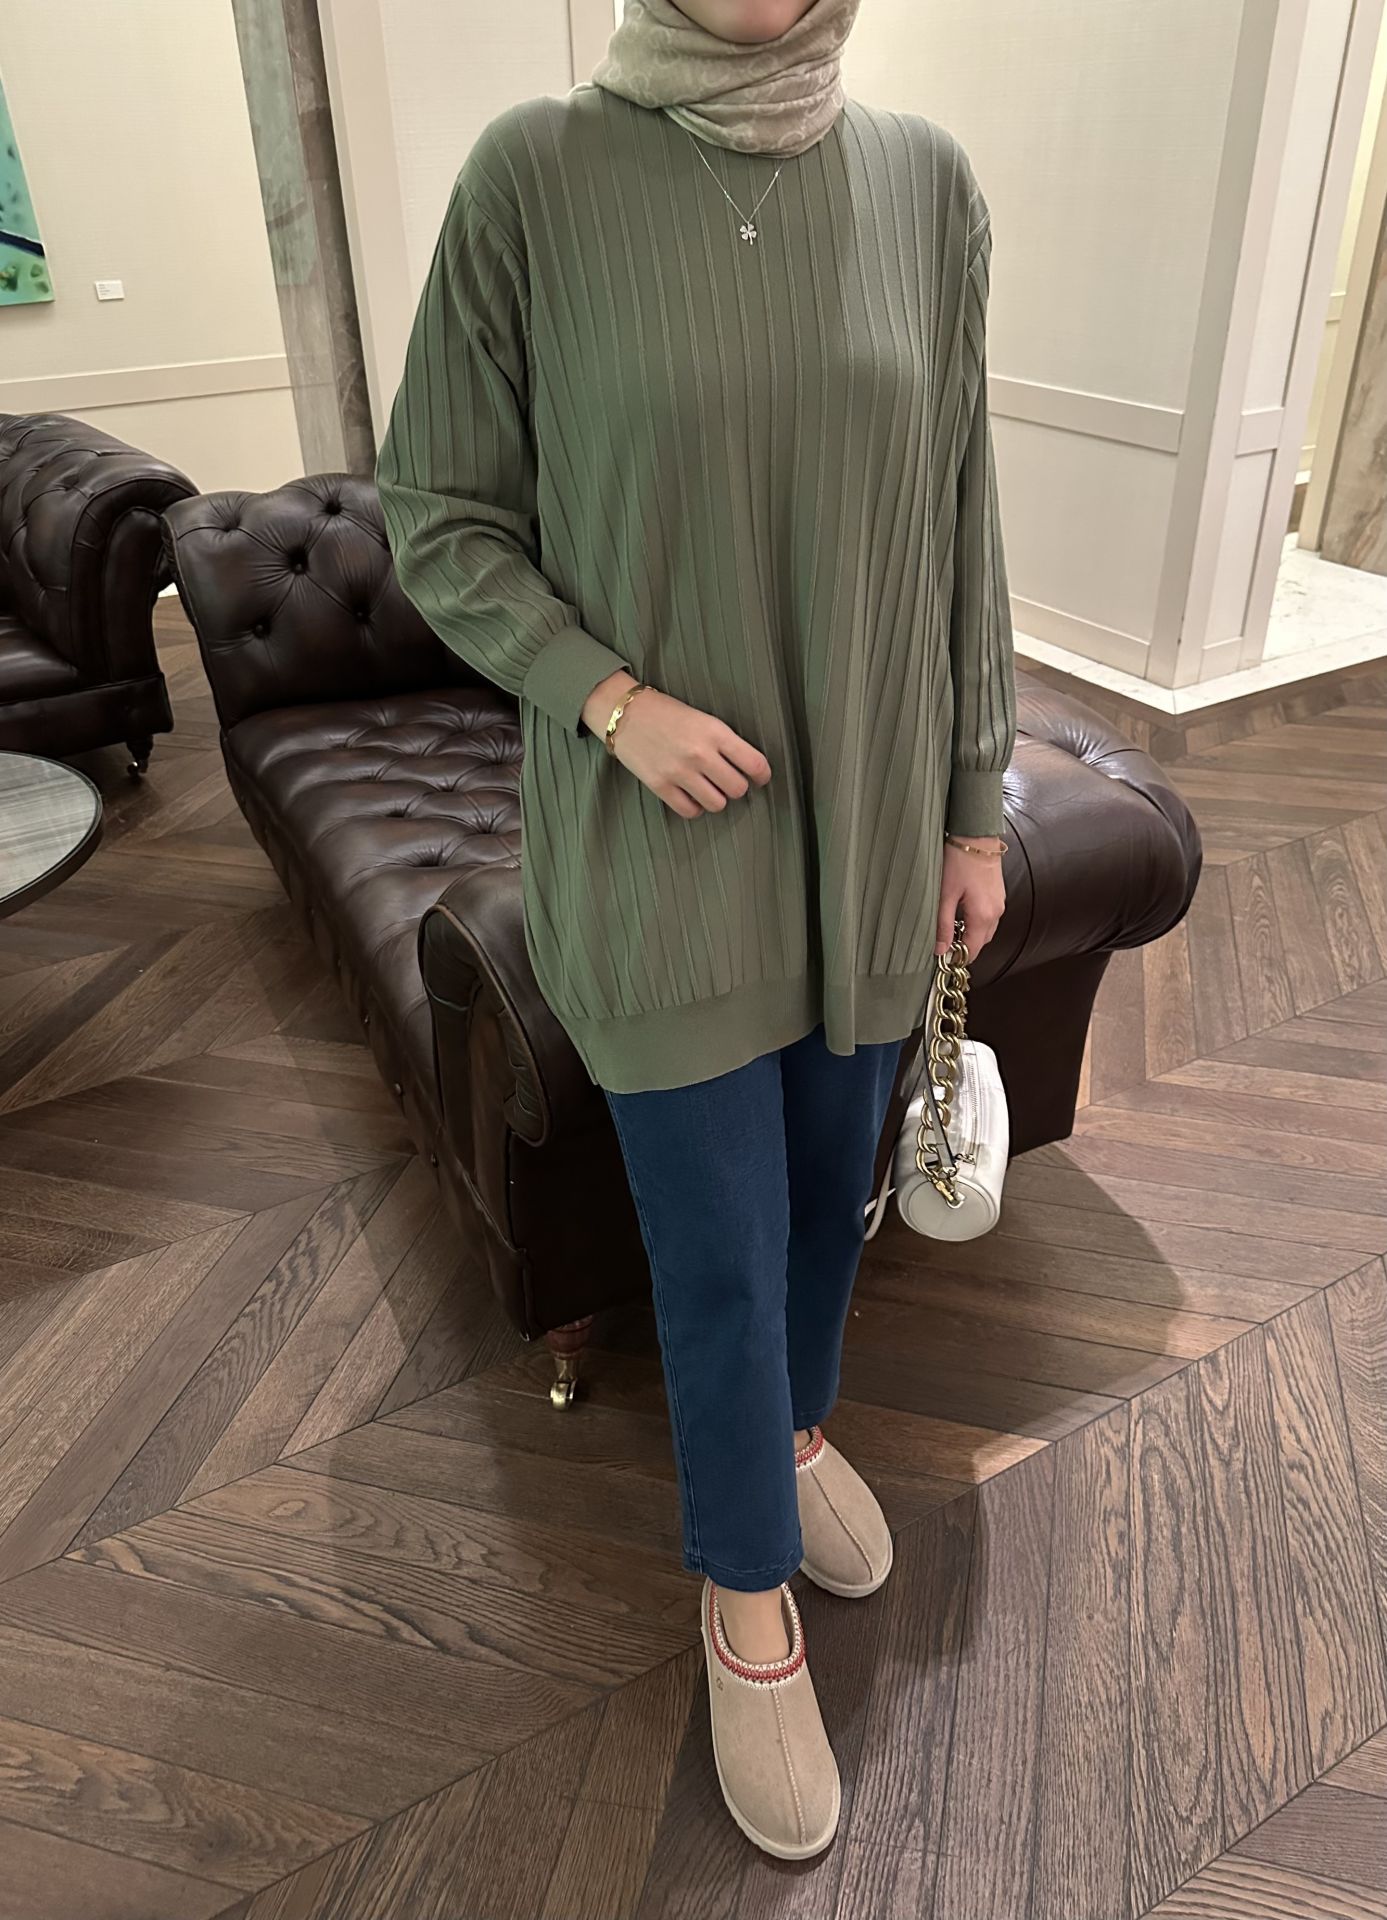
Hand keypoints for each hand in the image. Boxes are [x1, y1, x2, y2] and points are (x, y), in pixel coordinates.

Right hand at [582, 673, 771, 818]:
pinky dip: (695, 807)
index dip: (763, 775)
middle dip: (736, 786)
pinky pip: (690, 811)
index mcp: (715, 732)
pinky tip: (691, 794)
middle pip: (738, 788)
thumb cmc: (666, 713)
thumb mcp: (703, 718)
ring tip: (708, 787)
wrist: (625, 713)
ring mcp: (679, 772)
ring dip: (716, 798)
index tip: (760, 778)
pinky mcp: (661, 786)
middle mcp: (700, 754)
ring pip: (718, 804)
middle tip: (727, 779)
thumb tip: (748, 768)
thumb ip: (725, 742)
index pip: (754, 763)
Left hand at [935, 840, 1005, 959]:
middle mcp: (996, 912)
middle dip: (965, 947)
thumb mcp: (945, 895)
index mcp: (983, 916)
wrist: (976, 835)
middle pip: (981, 942)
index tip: (943, 959)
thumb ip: (943, 925)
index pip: (973, 950)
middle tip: (944, 945)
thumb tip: (941, 949)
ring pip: (986, 930)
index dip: (958, 958)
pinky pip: (989, 916)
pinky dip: (976, 922)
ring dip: (971, 934)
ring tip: (950, 929)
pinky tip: (961, 913)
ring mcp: (999, 902)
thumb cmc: (959, 860)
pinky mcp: (998, 893)